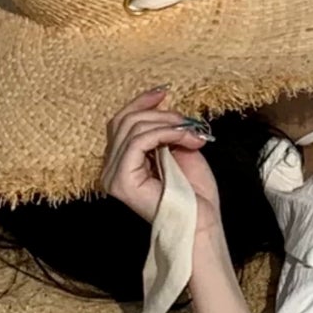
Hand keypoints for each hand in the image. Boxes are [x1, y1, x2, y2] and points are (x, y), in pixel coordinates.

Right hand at [101, 89, 222, 231]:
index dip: (141, 103)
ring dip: (169, 124)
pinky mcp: (121, 180)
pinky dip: (165, 133)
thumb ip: (165, 128)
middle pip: (125, 121)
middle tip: (188, 122)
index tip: (164, 92)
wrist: (202, 220)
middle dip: (160, 114)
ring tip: (192, 134)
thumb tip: (162, 102)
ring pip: (133, 128)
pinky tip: (184, 139)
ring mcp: (112, 175)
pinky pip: (139, 142)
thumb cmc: (194, 191)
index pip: (121, 122)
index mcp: (121, 161)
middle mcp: (110, 168)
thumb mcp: (179, 148)